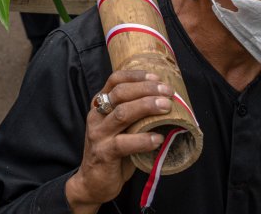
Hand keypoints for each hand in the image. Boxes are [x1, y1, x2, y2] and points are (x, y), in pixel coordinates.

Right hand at [64, 71, 172, 212]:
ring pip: (122, 114)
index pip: (114, 81)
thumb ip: (133, 115)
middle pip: (120, 93)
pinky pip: (124, 143)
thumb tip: (165, 103)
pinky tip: (158, 139)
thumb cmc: (112, 152)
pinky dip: (143, 139)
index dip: (136, 76)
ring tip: (166, 108)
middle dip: (146, 89)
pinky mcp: (104, 154)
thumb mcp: (120, 128)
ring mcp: (99, 135)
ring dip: (146, 107)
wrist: (92, 183)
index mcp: (99, 105)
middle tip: (168, 92)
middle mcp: (96, 116)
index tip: (156, 77)